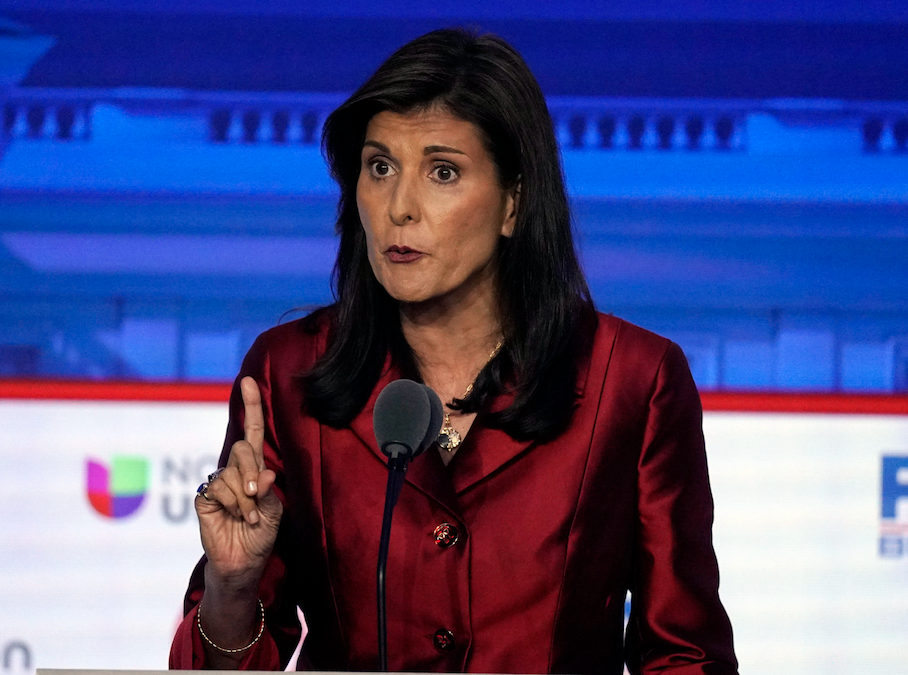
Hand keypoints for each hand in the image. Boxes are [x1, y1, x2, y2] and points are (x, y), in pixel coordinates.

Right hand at [196, 376, 282, 591]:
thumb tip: (264, 473)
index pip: (253, 430)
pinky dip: (231, 504)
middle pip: (242, 449)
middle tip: (256, 500)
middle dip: (251, 473)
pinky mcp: (204, 497)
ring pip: (230, 473)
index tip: (248, 380)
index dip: (251, 406)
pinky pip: (217, 489)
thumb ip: (267, 492)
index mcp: (255, 467)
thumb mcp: (273, 512)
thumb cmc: (262, 534)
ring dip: (244, 500)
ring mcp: (218, 482)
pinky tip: (233, 517)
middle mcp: (236, 470)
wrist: (244, 561)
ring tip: (247, 518)